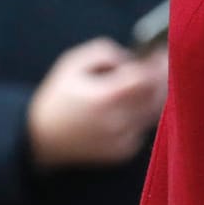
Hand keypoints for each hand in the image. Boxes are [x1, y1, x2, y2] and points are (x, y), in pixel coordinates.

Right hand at [26, 38, 166, 168]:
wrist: (40, 138)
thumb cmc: (58, 97)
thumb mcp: (73, 64)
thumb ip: (104, 52)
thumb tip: (131, 57)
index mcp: (105, 97)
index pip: (147, 78)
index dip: (158, 64)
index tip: (160, 52)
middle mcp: (118, 121)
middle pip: (158, 95)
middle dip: (163, 77)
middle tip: (160, 65)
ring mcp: (123, 139)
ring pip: (155, 112)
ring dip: (155, 95)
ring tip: (143, 83)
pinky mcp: (123, 152)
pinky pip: (144, 128)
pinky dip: (142, 115)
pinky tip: (128, 107)